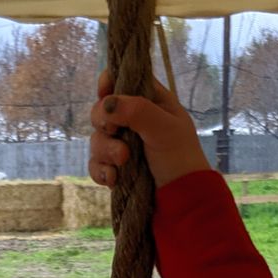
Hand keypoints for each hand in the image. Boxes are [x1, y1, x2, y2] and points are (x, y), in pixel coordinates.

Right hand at [88, 70, 209, 191]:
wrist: (182, 198)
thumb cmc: (180, 157)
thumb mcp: (164, 128)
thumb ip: (137, 110)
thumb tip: (106, 103)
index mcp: (149, 100)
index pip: (122, 80)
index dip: (108, 82)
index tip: (103, 93)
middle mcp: (133, 119)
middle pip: (101, 111)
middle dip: (104, 125)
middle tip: (117, 134)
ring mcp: (122, 143)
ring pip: (97, 139)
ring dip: (105, 152)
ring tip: (123, 163)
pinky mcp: (115, 167)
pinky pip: (96, 164)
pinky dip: (101, 171)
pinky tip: (114, 179)